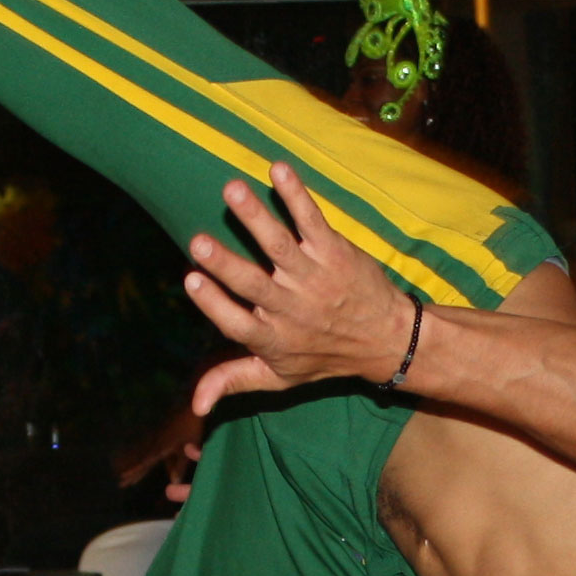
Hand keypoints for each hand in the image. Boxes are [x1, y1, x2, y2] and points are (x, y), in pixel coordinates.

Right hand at [113, 400, 203, 497]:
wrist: (188, 406)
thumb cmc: (190, 427)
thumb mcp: (186, 448)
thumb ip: (179, 465)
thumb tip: (173, 481)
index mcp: (160, 448)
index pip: (144, 463)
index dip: (134, 471)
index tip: (122, 478)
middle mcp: (154, 443)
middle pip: (140, 459)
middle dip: (131, 470)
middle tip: (120, 481)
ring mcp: (155, 436)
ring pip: (141, 452)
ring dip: (131, 462)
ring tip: (121, 469)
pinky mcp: (158, 432)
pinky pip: (145, 445)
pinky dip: (138, 452)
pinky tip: (136, 455)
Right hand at [183, 163, 417, 418]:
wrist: (385, 339)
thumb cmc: (324, 356)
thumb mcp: (280, 378)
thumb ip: (233, 380)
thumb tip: (193, 405)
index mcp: (272, 338)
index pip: (235, 322)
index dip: (213, 303)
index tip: (189, 280)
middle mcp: (292, 309)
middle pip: (253, 285)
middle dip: (225, 263)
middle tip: (198, 242)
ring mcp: (314, 278)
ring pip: (280, 246)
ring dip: (256, 217)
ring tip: (232, 190)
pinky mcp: (334, 252)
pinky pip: (312, 221)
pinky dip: (296, 195)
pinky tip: (278, 169)